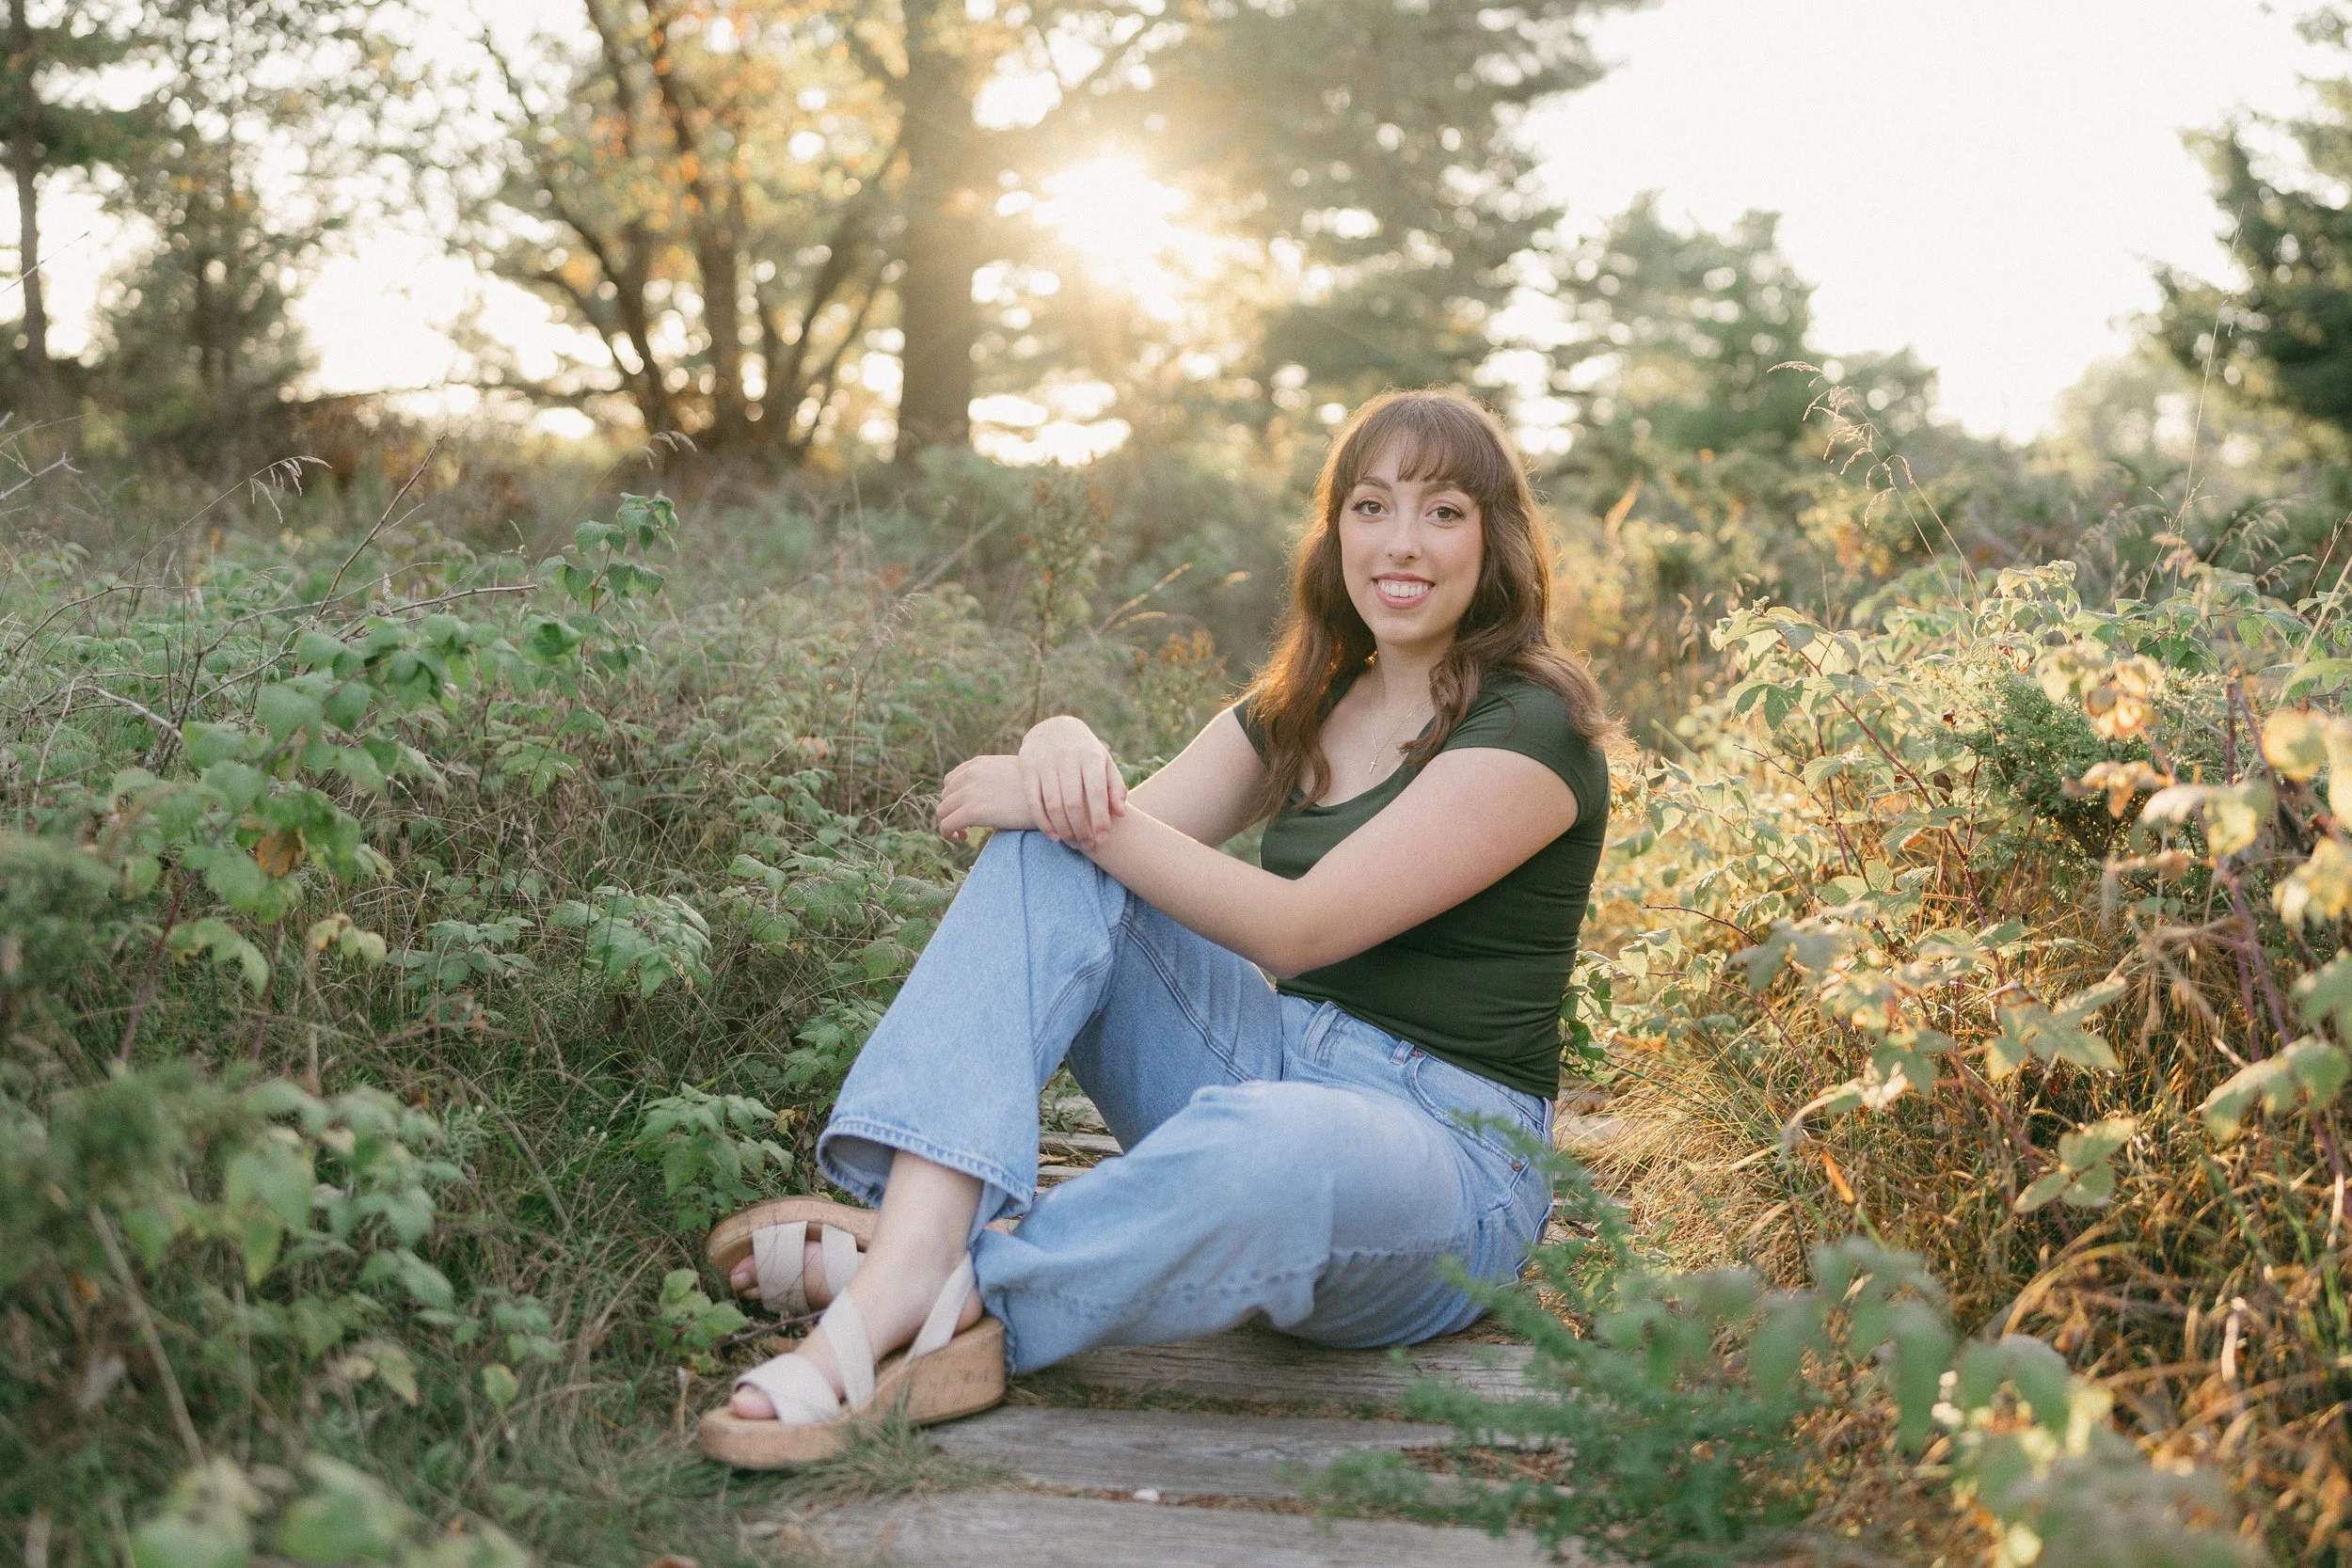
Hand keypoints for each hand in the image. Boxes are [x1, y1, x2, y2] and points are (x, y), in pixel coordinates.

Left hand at [937, 755, 1033, 842]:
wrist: (1051, 796)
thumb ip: (995, 780)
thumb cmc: (1039, 789)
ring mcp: (969, 792)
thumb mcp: (1013, 773)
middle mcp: (969, 775)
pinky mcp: (972, 811)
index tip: (967, 811)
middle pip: (945, 797)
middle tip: (967, 826)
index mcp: (978, 764)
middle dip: (953, 812)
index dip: (955, 798)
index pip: (951, 781)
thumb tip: (992, 797)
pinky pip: (946, 825)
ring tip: (964, 834)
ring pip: (942, 812)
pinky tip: (962, 838)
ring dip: (950, 824)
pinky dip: (948, 834)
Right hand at [1018, 715, 1127, 850]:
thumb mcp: (1104, 762)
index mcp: (1090, 756)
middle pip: (1072, 802)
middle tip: (1088, 846)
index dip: (1100, 818)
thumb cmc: (1085, 752)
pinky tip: (1054, 836)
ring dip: (1063, 829)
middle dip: (1081, 829)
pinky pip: (1033, 800)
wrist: (1053, 727)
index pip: (1096, 792)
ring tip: (1073, 843)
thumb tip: (1120, 813)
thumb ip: (1115, 786)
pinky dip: (1043, 822)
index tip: (1104, 839)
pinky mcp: (1027, 766)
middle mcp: (1067, 757)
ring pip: (1052, 804)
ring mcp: (1045, 761)